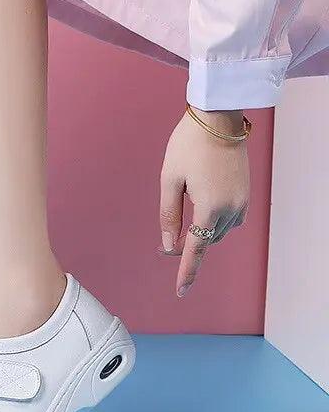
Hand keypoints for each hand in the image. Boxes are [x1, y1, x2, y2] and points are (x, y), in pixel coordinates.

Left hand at [159, 107, 249, 296]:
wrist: (219, 119)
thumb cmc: (188, 145)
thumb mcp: (169, 179)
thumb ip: (168, 214)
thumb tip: (168, 243)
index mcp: (209, 207)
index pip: (195, 249)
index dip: (186, 271)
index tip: (180, 292)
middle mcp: (230, 209)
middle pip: (206, 241)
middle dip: (187, 248)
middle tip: (165, 246)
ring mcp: (242, 201)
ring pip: (218, 232)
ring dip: (201, 235)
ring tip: (181, 228)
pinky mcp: (246, 194)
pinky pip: (230, 220)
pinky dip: (214, 223)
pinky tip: (202, 213)